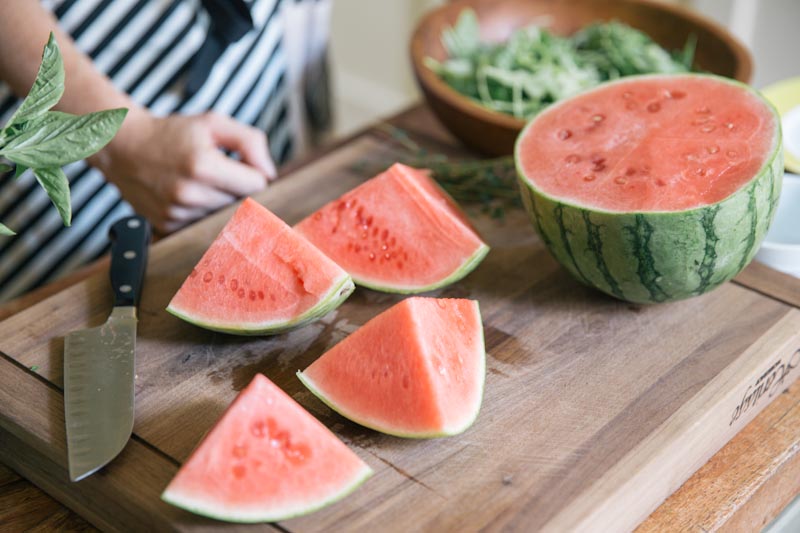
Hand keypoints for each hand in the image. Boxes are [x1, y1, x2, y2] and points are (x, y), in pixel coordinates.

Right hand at [89, 107, 276, 233]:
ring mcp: (177, 213)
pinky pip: (203, 225)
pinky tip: (187, 194)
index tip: (240, 165)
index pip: (256, 185)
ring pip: (223, 216)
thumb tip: (270, 174)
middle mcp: (189, 194)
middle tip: (218, 172)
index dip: (253, 173)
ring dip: (219, 201)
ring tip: (199, 182)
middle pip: (241, 202)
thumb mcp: (214, 123)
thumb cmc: (173, 133)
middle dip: (236, 188)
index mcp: (204, 166)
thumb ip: (250, 142)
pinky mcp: (168, 225)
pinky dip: (202, 212)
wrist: (123, 147)